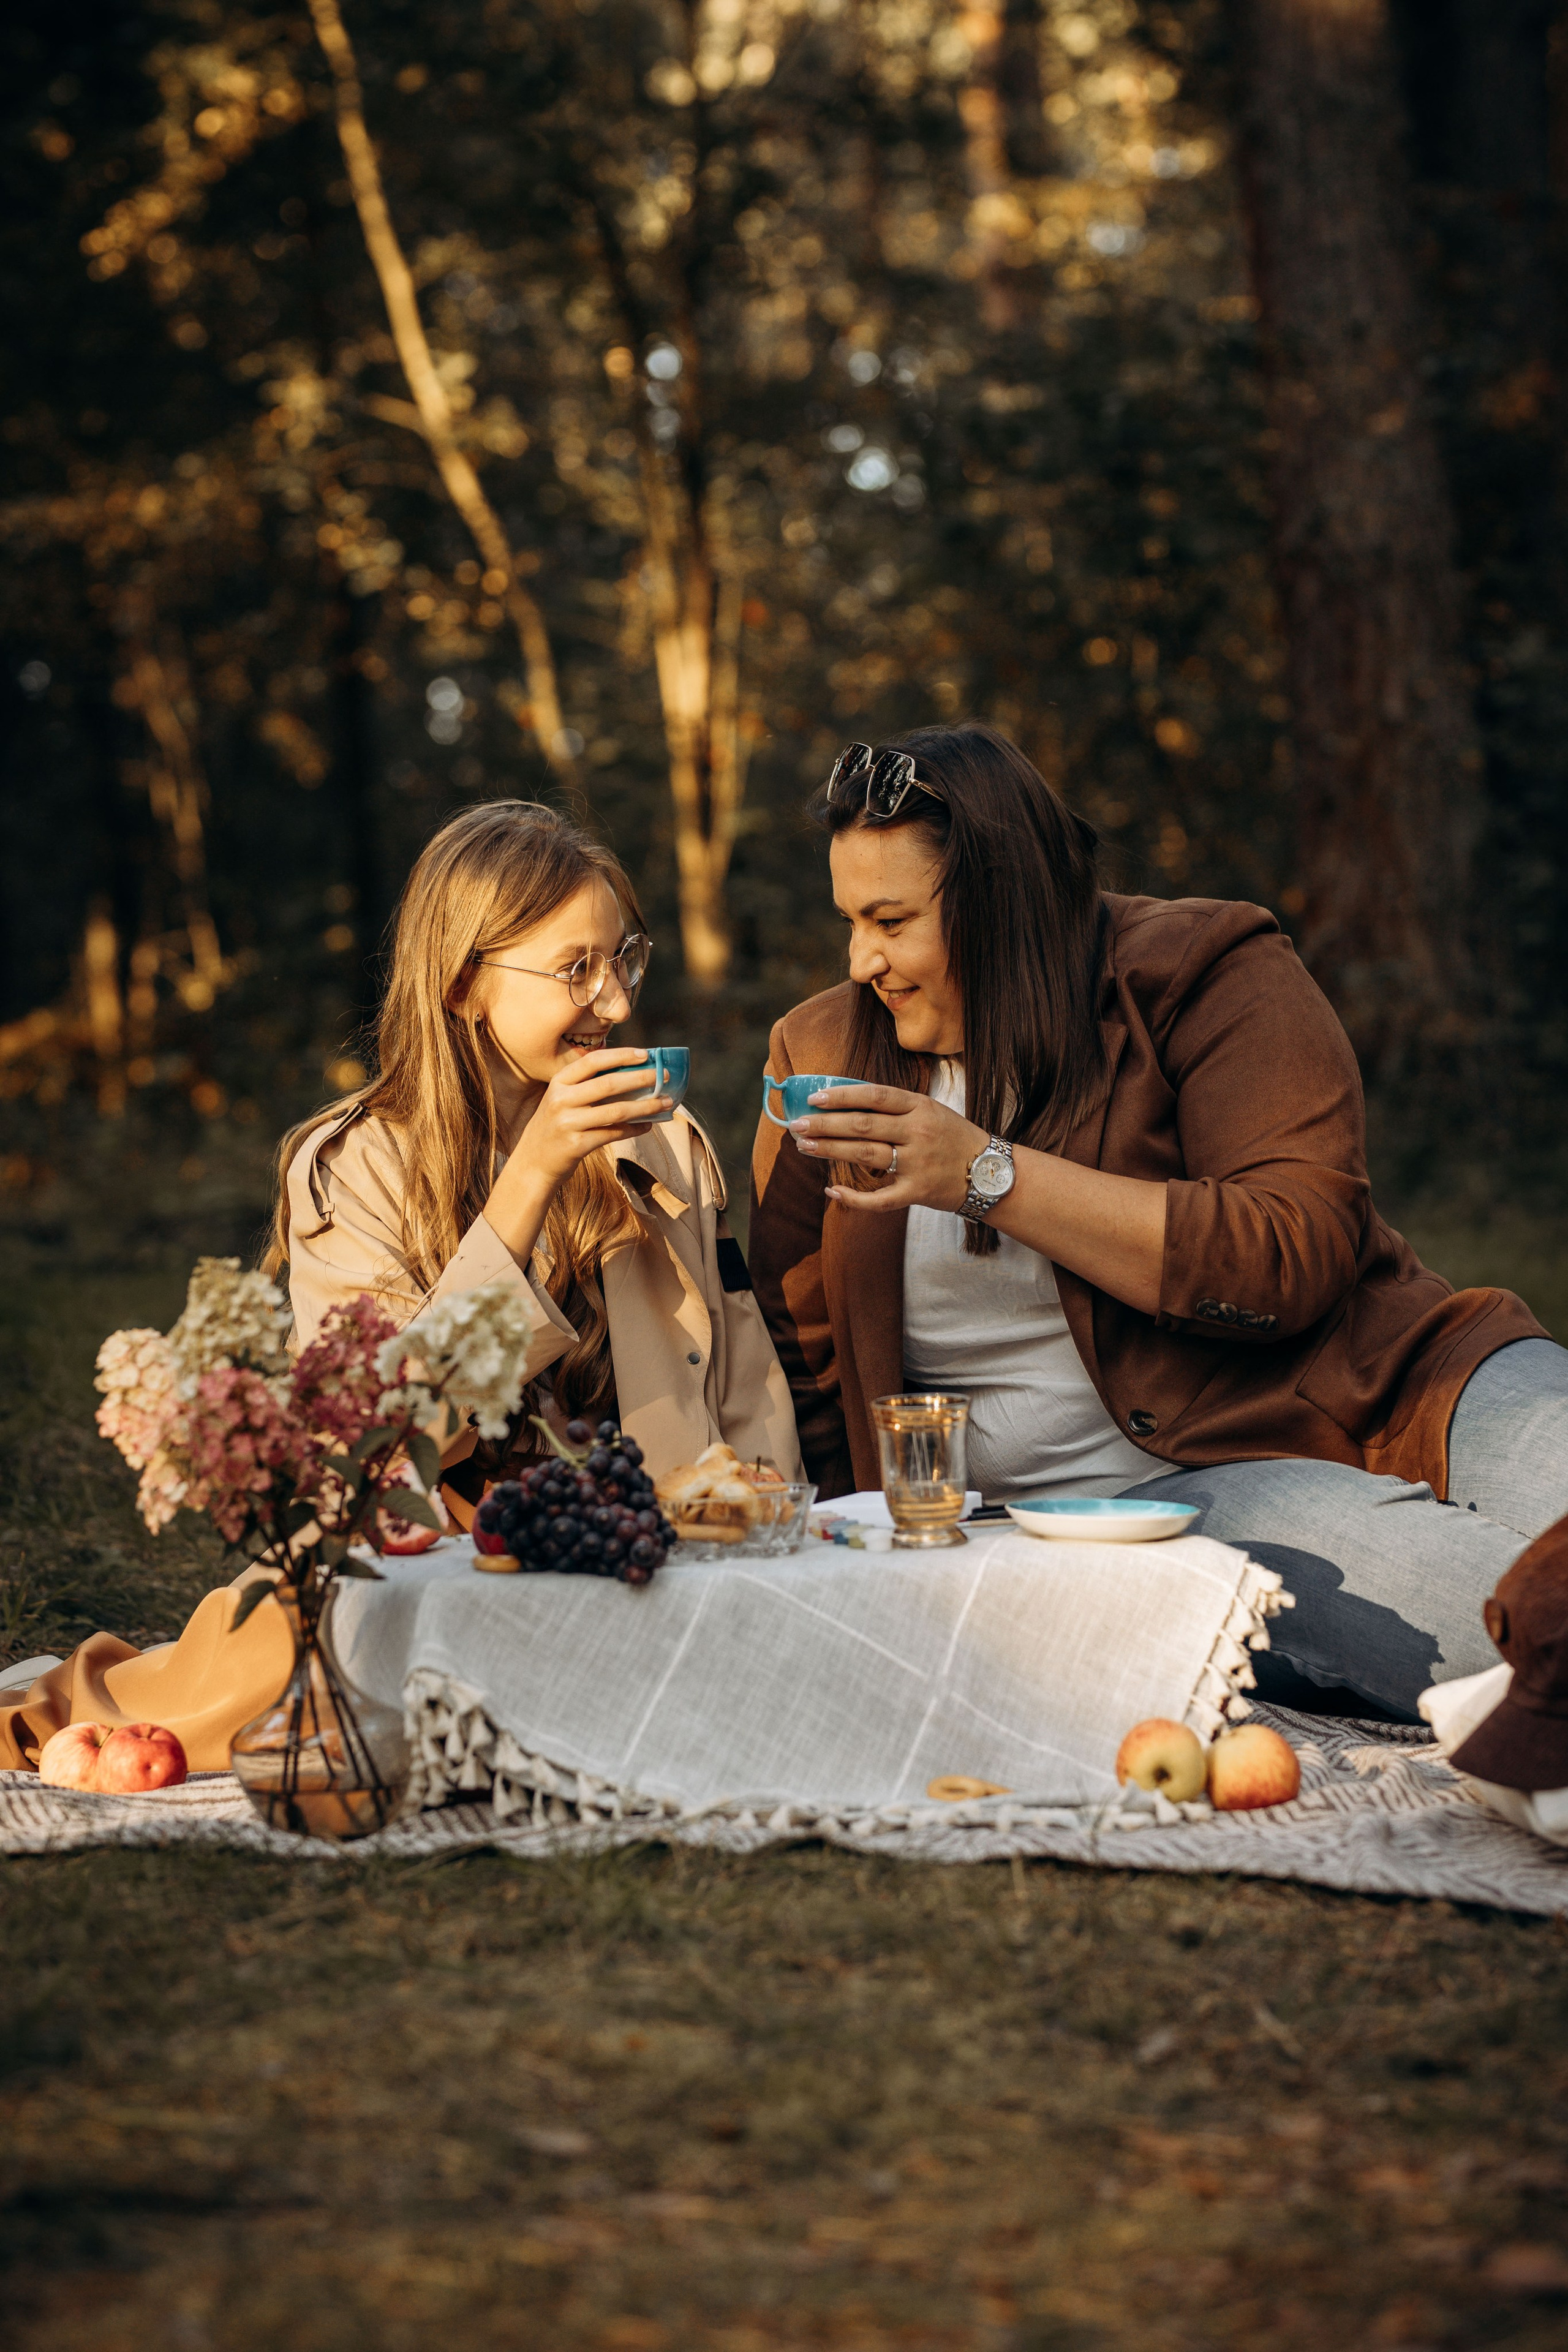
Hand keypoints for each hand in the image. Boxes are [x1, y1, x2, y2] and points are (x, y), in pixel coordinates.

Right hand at [485, 1049, 664, 1257]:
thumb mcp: (562, 1098)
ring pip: (616, 1111)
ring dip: (645, 1106)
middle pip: (608, 1084)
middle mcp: (561, 1099)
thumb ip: (587, 1084)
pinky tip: (648, 1125)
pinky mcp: (577, 1145)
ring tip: (665, 1102)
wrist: (533, 1161)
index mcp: (559, 1082)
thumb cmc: (556, 1124)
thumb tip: (633, 1071)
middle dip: (640, 1078)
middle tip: (664, 1076)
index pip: (593, 1061)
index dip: (621, 1055)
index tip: (646, 1054)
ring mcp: (568, 1123)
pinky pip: (614, 1134)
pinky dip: (635, 1129)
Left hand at [788, 1083, 985, 1214]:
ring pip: (865, 1155)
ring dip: (831, 1150)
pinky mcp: (917, 1193)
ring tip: (804, 1146)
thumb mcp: (932, 1111)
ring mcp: (918, 1163)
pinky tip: (831, 1192)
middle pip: (863, 1125)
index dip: (842, 1095)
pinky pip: (879, 1199)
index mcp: (921, 1107)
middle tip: (797, 1125)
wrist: (992, 1173)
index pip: (875, 1095)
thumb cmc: (956, 1139)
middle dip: (826, 1124)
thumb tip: (850, 1102)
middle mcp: (918, 1132)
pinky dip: (853, 1198)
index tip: (815, 1097)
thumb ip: (897, 1108)